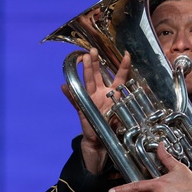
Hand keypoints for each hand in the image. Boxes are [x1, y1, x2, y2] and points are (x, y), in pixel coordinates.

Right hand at [63, 49, 131, 173]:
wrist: (100, 140)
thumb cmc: (112, 128)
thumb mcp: (122, 116)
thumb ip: (123, 108)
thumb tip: (126, 101)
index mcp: (112, 94)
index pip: (119, 77)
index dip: (123, 66)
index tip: (126, 54)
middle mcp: (101, 93)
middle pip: (97, 75)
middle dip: (95, 62)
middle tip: (93, 50)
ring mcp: (90, 99)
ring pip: (87, 82)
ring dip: (84, 71)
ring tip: (82, 59)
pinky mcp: (82, 108)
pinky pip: (74, 100)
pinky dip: (69, 94)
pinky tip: (64, 86)